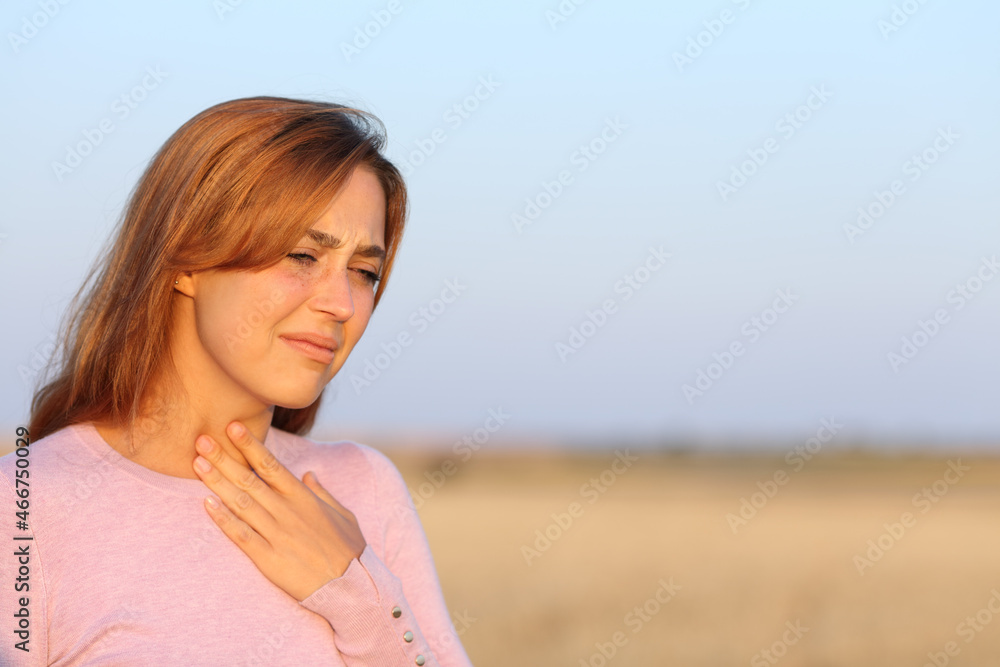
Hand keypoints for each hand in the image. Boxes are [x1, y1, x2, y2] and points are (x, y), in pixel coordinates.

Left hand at [192, 421, 366, 600]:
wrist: (351, 586)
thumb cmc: (349, 549)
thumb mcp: (342, 513)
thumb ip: (322, 492)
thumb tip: (308, 474)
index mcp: (303, 497)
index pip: (271, 465)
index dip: (250, 445)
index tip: (232, 427)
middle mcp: (287, 511)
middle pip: (249, 479)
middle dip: (224, 458)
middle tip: (202, 440)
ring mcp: (276, 534)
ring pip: (241, 503)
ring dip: (217, 482)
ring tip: (198, 464)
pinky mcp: (268, 558)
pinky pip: (241, 535)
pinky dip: (223, 519)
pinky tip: (207, 504)